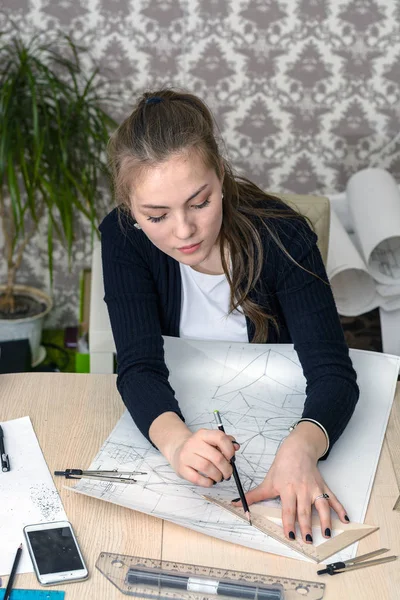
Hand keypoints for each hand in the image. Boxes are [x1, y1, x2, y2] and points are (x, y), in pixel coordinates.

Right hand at [168, 428, 239, 486]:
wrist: (178, 450)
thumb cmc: (199, 447)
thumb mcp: (210, 440)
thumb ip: (225, 442)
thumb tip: (236, 446)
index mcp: (203, 434)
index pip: (219, 437)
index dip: (229, 449)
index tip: (231, 457)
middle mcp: (193, 443)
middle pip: (216, 457)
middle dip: (226, 468)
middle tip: (228, 473)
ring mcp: (186, 456)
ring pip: (207, 468)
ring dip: (217, 476)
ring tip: (219, 477)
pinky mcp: (181, 468)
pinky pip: (197, 478)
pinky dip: (207, 482)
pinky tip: (210, 481)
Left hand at [231, 425, 348, 542]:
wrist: (297, 449)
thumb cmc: (282, 466)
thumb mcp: (268, 480)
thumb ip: (254, 495)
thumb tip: (237, 503)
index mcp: (287, 489)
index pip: (288, 509)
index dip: (289, 523)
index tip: (291, 536)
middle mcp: (302, 489)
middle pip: (305, 510)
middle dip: (307, 526)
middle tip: (308, 540)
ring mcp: (314, 488)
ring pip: (322, 506)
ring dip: (325, 520)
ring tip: (327, 533)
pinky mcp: (323, 486)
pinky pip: (333, 498)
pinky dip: (340, 509)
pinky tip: (345, 519)